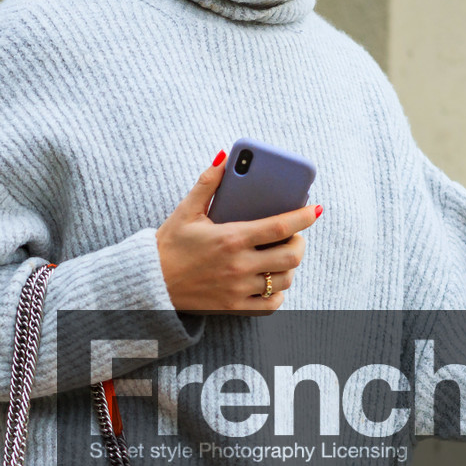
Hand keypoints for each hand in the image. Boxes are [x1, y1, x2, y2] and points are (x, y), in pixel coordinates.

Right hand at [155, 151, 319, 313]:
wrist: (149, 284)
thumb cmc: (169, 245)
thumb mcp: (186, 211)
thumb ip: (208, 183)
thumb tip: (224, 157)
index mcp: (231, 238)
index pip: (280, 226)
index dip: (303, 217)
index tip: (315, 210)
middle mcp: (238, 265)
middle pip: (291, 256)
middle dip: (300, 243)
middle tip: (294, 236)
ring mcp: (238, 289)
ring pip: (285, 280)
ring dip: (289, 267)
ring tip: (281, 256)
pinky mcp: (234, 307)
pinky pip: (272, 304)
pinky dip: (278, 293)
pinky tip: (271, 281)